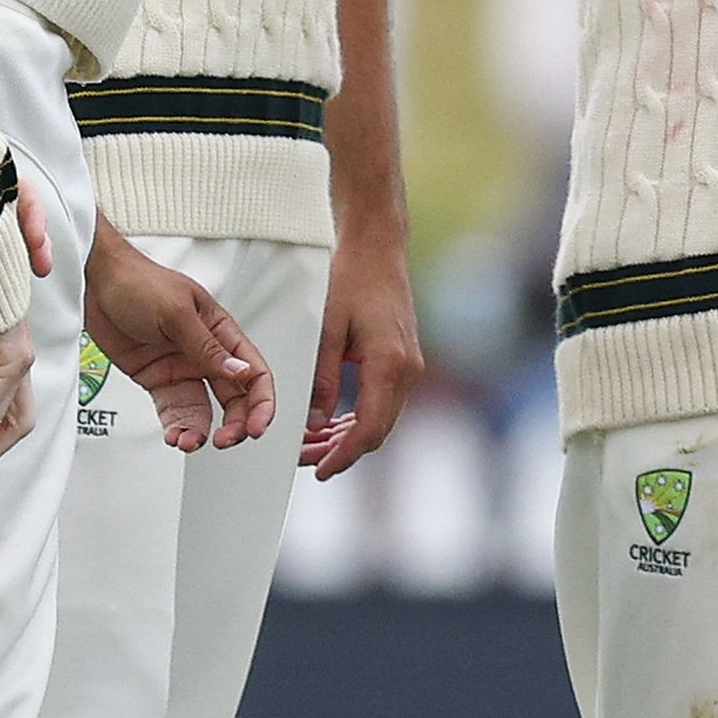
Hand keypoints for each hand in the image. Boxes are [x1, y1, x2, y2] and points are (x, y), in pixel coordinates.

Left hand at [86, 227, 275, 453]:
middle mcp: (205, 353)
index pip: (253, 372)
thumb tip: (240, 372)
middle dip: (235, 424)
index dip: (261, 402)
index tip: (256, 427)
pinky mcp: (157, 379)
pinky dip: (176, 426)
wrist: (97, 285)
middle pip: (234, 398)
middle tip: (224, 440)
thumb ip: (207, 347)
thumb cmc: (140, 282)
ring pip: (203, 410)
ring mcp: (181, 368)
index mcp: (221, 332)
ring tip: (188, 442)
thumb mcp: (177, 312)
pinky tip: (173, 435)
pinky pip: (172, 410)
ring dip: (201, 430)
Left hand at [300, 231, 425, 478]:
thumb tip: (315, 424)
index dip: (343, 456)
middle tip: (306, 461)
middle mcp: (407, 370)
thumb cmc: (351, 278)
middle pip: (378, 431)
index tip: (320, 471)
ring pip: (382, 419)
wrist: (378, 246)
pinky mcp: (405, 360)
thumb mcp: (327, 329)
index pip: (369, 429)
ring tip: (313, 446)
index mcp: (389, 364)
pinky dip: (360, 418)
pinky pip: (385, 402)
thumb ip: (322, 380)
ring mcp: (410, 365)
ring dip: (350, 437)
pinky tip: (333, 423)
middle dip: (343, 452)